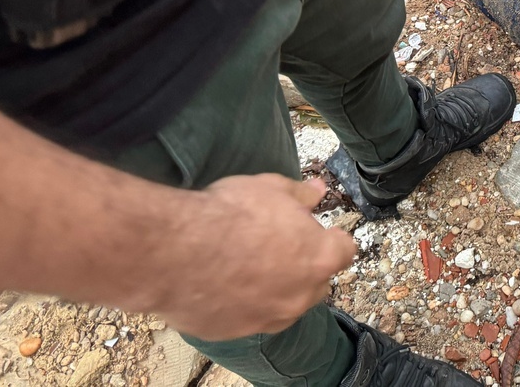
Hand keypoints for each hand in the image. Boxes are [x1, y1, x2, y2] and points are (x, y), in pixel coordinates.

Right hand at [154, 175, 356, 340]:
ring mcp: (267, 318)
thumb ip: (300, 194)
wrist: (173, 250)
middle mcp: (299, 295)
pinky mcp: (234, 332)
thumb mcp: (270, 188)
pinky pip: (249, 318)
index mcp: (317, 258)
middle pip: (317, 283)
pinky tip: (224, 283)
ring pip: (285, 305)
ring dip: (277, 288)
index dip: (333, 238)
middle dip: (306, 266)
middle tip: (280, 245)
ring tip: (250, 265)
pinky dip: (243, 304)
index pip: (345, 251)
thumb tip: (318, 190)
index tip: (319, 230)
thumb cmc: (227, 215)